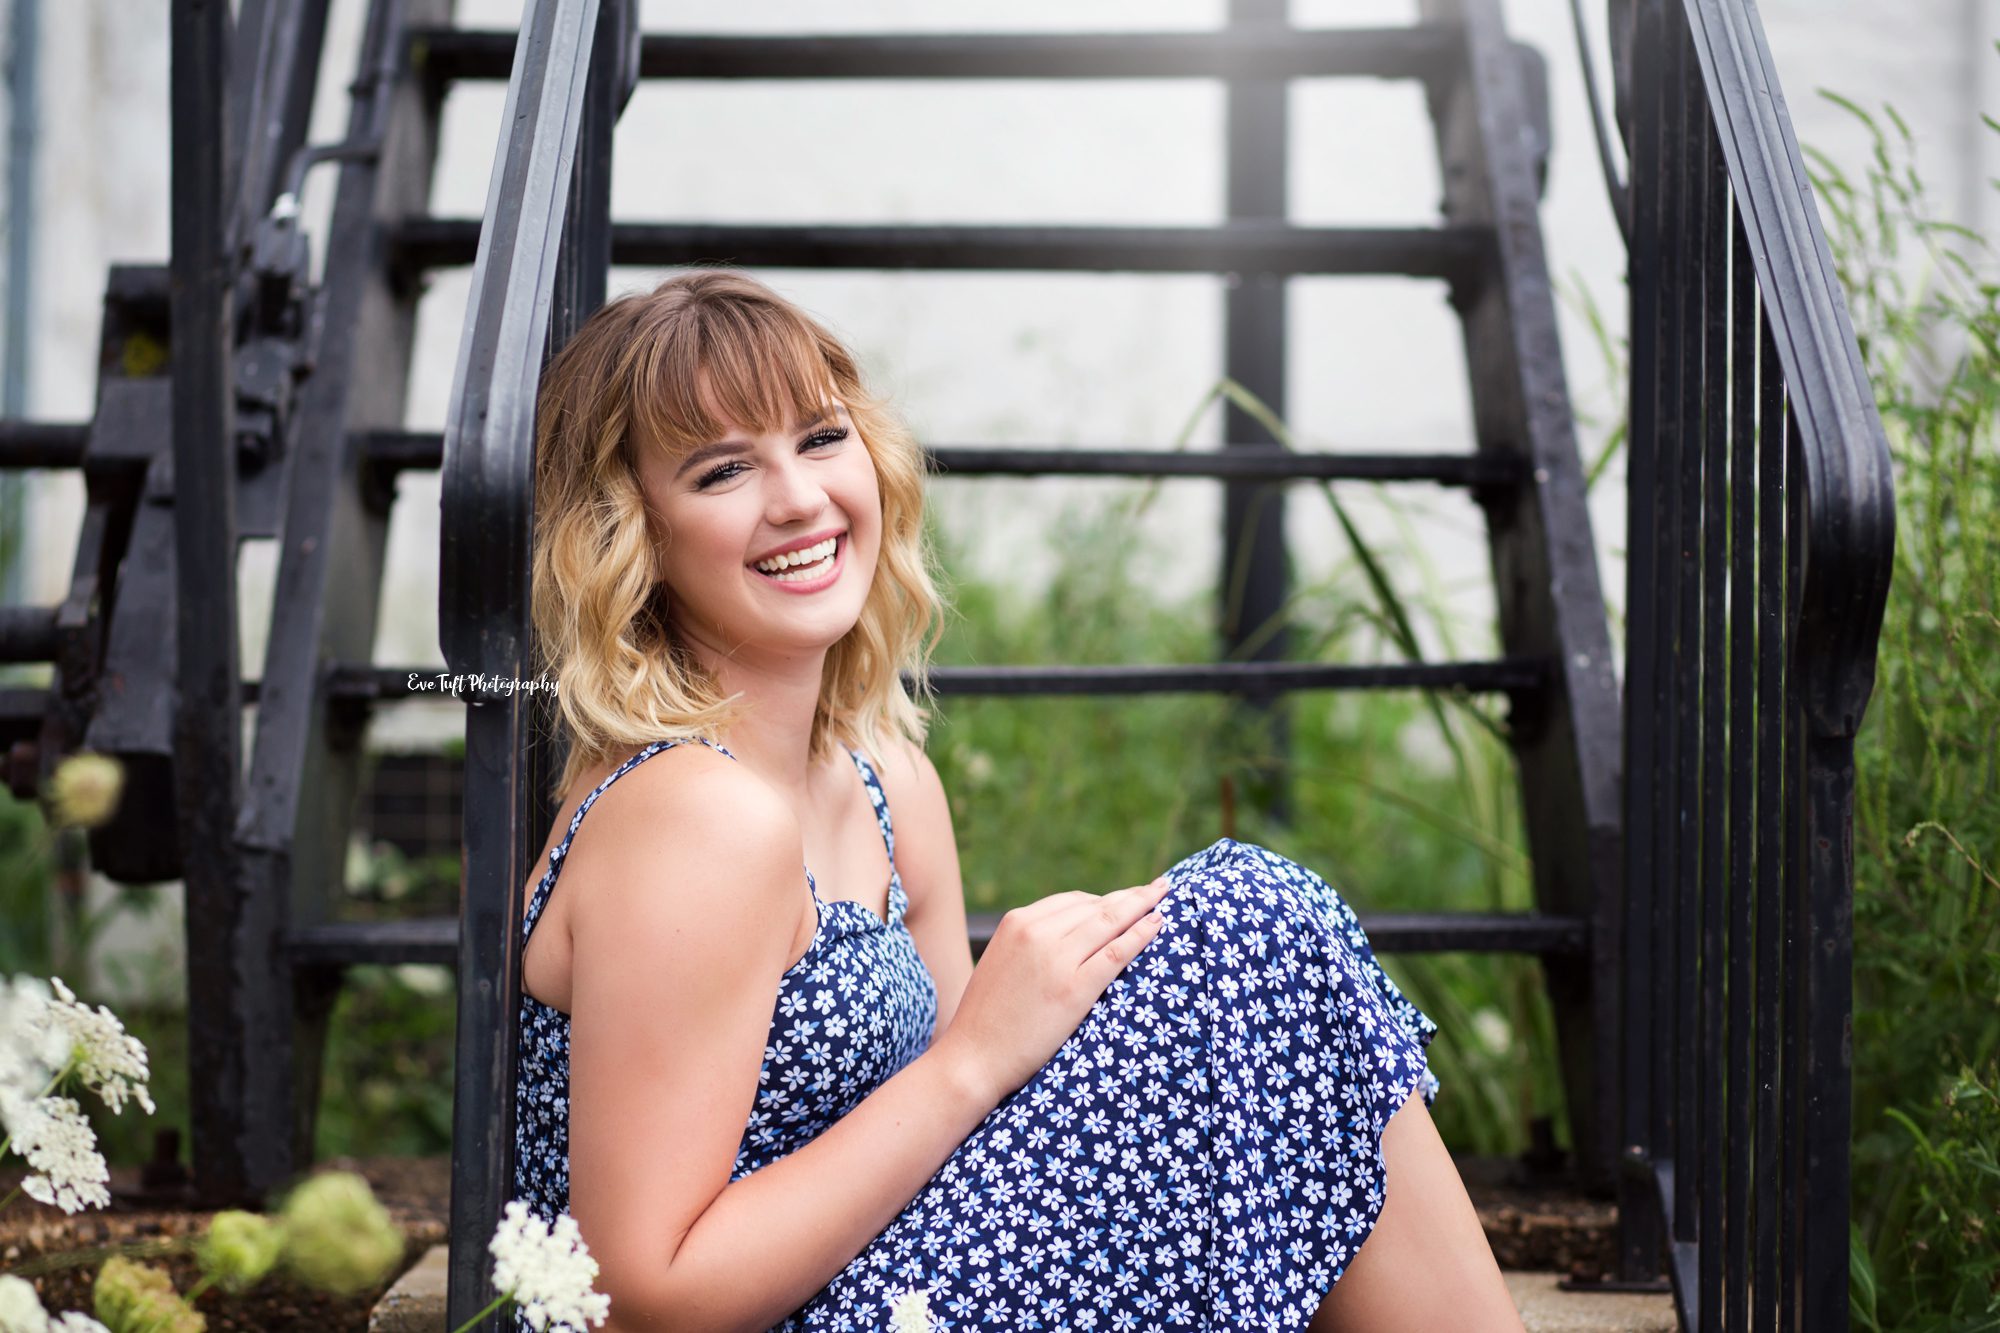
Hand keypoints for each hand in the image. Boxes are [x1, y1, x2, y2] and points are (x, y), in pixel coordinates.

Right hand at [933, 874, 1172, 1105]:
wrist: (973, 1058)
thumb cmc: (987, 1018)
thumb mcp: (1002, 963)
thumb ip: (1030, 944)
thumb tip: (1065, 938)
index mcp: (1016, 922)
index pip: (1072, 901)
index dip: (1104, 899)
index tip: (1126, 898)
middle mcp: (1036, 932)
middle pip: (1095, 906)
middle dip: (1129, 897)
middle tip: (1157, 889)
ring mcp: (1057, 959)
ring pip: (1110, 921)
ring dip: (1142, 906)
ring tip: (1163, 898)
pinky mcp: (1075, 988)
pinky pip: (1117, 951)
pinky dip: (1142, 934)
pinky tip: (1158, 924)